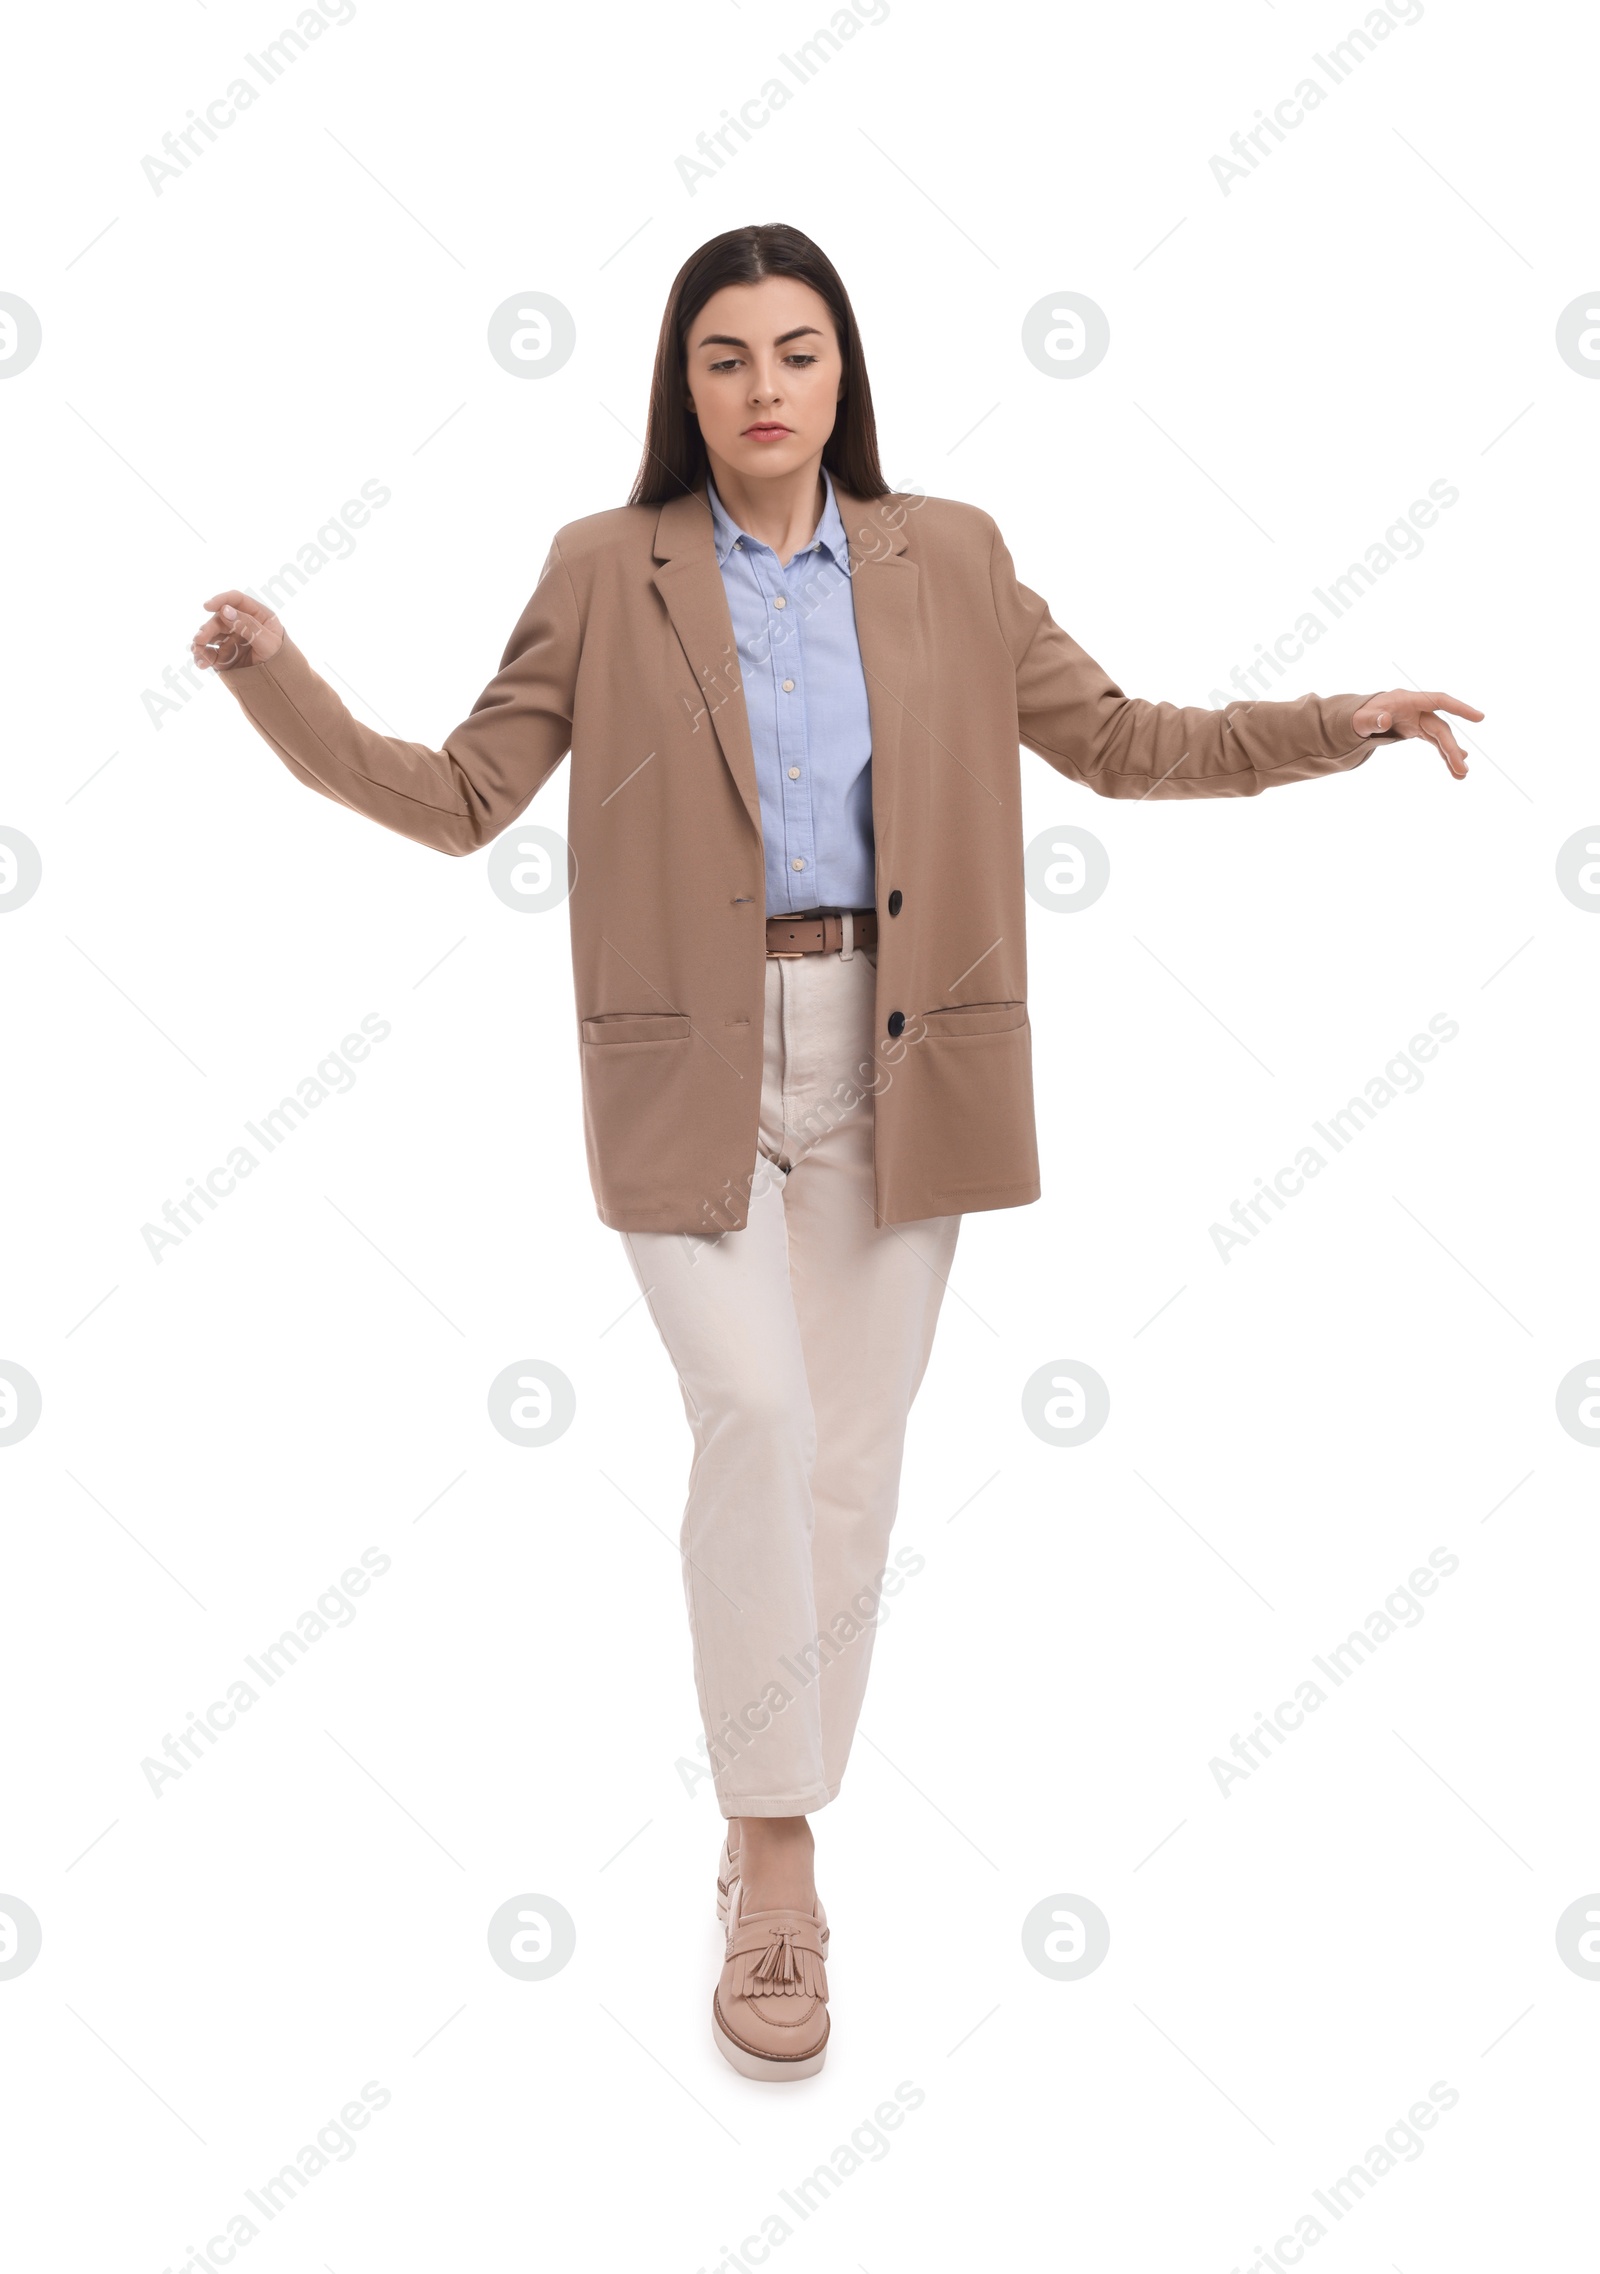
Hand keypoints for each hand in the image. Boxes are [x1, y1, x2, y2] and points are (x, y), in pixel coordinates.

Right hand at [191, 590, 284, 671]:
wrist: (280, 684)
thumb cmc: (281, 660)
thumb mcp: (269, 642)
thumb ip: (248, 626)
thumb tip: (225, 611)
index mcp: (257, 614)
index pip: (236, 600)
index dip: (221, 600)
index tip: (207, 606)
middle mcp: (242, 623)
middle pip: (220, 619)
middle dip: (208, 629)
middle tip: (200, 639)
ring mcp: (232, 639)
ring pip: (211, 635)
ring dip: (201, 643)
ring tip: (197, 652)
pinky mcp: (225, 655)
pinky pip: (210, 653)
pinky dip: (202, 657)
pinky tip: (200, 663)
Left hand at [1351, 689, 1482, 779]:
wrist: (1360, 718)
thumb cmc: (1360, 716)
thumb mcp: (1359, 719)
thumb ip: (1370, 720)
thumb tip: (1384, 721)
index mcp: (1408, 700)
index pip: (1439, 701)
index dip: (1459, 708)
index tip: (1479, 717)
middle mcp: (1418, 709)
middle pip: (1441, 728)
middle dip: (1452, 749)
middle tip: (1463, 770)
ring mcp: (1420, 720)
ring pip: (1440, 738)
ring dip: (1451, 755)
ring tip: (1461, 775)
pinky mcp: (1418, 730)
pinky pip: (1435, 743)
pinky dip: (1444, 755)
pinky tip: (1455, 767)